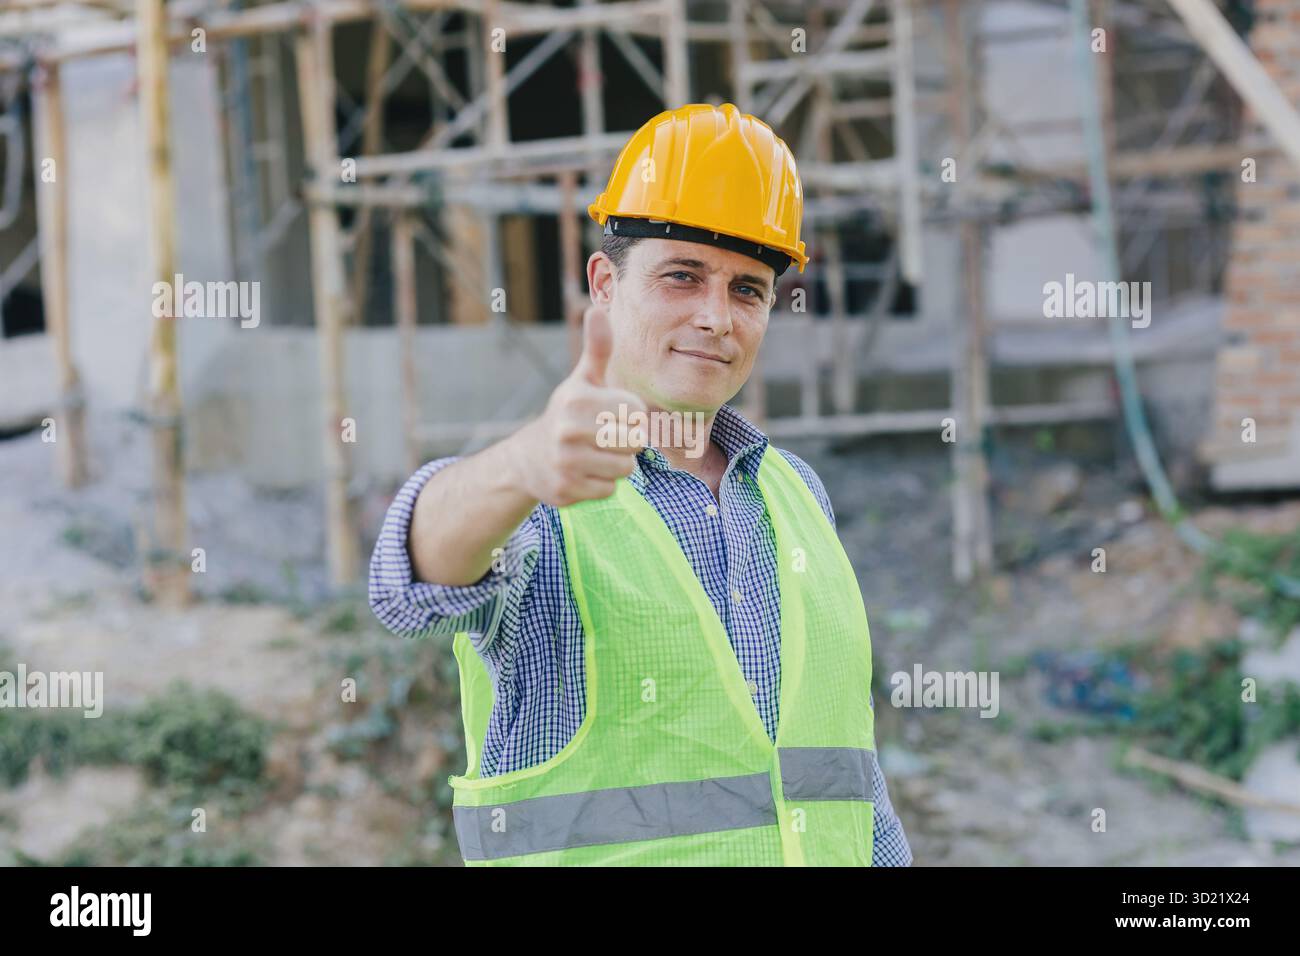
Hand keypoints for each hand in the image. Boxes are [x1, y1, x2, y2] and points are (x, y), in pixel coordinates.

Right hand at [511, 304, 648, 506]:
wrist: (528, 459)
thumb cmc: (568, 414)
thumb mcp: (582, 381)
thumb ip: (597, 349)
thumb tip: (597, 309)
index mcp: (577, 399)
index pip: (638, 413)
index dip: (633, 416)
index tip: (612, 415)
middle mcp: (568, 430)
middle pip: (635, 442)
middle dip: (627, 442)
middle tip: (604, 437)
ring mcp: (565, 462)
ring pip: (625, 469)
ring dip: (616, 464)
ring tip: (594, 455)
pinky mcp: (566, 490)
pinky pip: (609, 489)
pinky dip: (601, 484)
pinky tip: (583, 473)